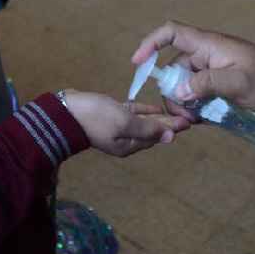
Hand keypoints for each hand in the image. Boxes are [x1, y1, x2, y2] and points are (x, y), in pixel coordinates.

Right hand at [61, 90, 190, 156]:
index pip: (157, 137)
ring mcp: (116, 128)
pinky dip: (144, 112)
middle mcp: (124, 140)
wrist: (64, 113)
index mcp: (129, 145)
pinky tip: (156, 108)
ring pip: (143, 123)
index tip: (190, 120)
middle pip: (152, 131)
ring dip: (159, 118)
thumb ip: (148, 129)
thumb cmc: (96, 117)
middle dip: (169, 124)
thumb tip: (170, 137)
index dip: (173, 128)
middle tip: (188, 114)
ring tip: (176, 110)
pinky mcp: (109, 116)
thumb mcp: (125, 122)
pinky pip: (132, 115)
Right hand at [132, 20, 254, 113]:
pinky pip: (193, 96)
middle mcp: (202, 56)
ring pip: (180, 87)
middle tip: (186, 117)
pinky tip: (205, 120)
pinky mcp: (211, 86)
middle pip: (171, 70)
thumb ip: (209, 83)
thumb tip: (179, 90)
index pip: (171, 33)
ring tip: (198, 121)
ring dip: (184, 106)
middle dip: (173, 94)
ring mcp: (206, 71)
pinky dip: (194, 110)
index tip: (137, 63)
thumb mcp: (240, 82)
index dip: (151, 43)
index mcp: (207, 45)